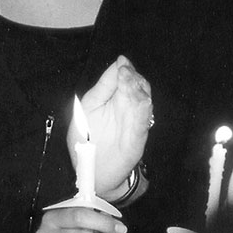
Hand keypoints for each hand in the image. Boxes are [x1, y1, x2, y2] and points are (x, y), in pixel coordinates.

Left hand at [70, 56, 152, 196]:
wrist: (92, 171)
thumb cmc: (88, 138)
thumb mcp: (89, 106)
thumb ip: (104, 85)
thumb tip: (120, 62)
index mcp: (114, 96)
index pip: (123, 77)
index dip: (123, 69)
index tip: (122, 64)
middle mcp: (127, 105)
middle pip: (137, 85)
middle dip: (132, 78)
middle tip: (126, 72)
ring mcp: (134, 120)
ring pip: (143, 100)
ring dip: (138, 90)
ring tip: (130, 82)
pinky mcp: (138, 136)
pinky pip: (143, 121)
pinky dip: (144, 110)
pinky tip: (141, 101)